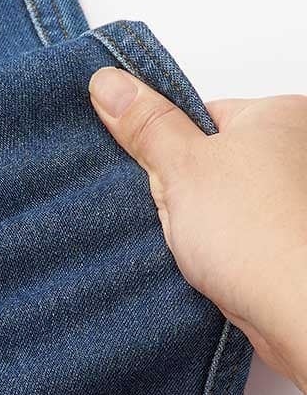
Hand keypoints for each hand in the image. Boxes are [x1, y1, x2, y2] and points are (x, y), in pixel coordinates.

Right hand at [89, 68, 306, 391]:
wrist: (296, 312)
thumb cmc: (259, 234)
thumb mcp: (183, 167)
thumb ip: (145, 125)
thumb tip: (107, 82)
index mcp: (278, 117)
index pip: (201, 117)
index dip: (166, 148)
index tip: (151, 174)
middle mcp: (294, 154)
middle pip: (209, 162)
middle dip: (178, 190)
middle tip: (168, 213)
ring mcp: (291, 203)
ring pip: (218, 205)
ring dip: (194, 225)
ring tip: (187, 244)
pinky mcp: (284, 247)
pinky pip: (232, 239)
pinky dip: (213, 252)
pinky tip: (204, 266)